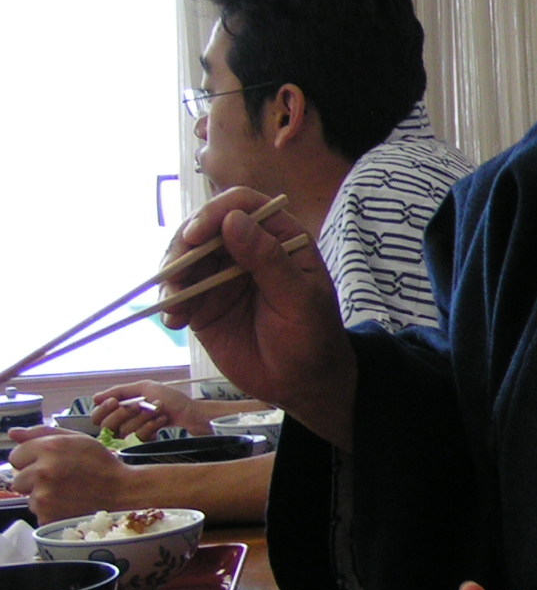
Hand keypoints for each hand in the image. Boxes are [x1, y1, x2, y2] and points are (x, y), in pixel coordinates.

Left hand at [6, 426, 137, 523]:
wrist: (121, 491)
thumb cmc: (100, 463)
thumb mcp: (76, 440)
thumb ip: (42, 433)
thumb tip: (12, 433)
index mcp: (49, 448)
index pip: (16, 456)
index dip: (31, 460)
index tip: (48, 463)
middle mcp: (42, 471)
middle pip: (18, 479)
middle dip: (33, 479)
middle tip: (59, 478)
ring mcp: (43, 496)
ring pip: (29, 497)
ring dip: (43, 495)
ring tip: (67, 492)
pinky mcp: (46, 516)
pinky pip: (39, 512)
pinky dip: (50, 510)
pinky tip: (69, 503)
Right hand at [92, 381, 203, 438]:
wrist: (193, 414)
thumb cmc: (172, 399)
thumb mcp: (146, 388)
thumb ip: (120, 391)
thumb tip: (95, 398)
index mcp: (122, 410)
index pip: (98, 417)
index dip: (103, 410)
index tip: (116, 402)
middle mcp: (125, 425)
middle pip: (106, 426)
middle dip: (125, 413)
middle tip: (141, 405)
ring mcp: (135, 436)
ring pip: (124, 431)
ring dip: (143, 417)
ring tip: (159, 410)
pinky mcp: (146, 444)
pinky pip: (138, 438)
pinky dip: (151, 426)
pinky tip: (162, 420)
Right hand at [159, 187, 355, 448]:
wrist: (302, 383)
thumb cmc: (313, 337)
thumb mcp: (299, 299)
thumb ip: (269, 260)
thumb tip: (233, 220)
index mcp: (279, 238)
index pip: (244, 205)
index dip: (216, 211)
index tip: (198, 234)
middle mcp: (247, 250)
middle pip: (205, 227)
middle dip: (184, 245)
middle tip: (175, 272)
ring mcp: (221, 276)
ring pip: (185, 258)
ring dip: (171, 274)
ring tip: (174, 302)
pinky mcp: (203, 304)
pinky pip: (177, 293)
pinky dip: (169, 301)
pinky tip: (175, 321)